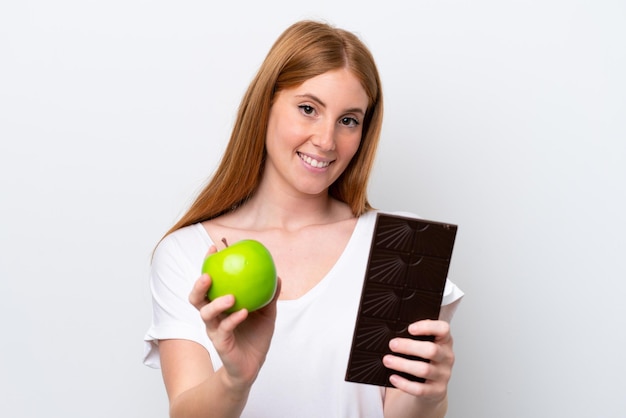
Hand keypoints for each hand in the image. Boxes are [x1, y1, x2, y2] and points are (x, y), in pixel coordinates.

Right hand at [189, 245, 280, 389]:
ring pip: (206, 313)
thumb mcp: (267, 313)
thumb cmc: (256, 336)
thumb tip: (278, 275)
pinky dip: (233, 319)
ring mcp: (214, 329)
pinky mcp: (220, 343)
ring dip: (216, 303)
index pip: (210, 282)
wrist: (252, 366)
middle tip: (208, 274)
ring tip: (230, 296)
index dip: (208, 264)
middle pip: (196, 297)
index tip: (215, 248)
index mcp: (219, 304)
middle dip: (198, 284)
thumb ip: (270, 295)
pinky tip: (243, 312)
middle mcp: (212, 315)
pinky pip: (224, 330)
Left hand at [383, 320, 453, 401]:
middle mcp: (447, 357)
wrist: (431, 385)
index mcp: (444, 341)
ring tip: (388, 360)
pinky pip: (420, 389)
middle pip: (431, 350)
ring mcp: (443, 375)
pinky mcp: (437, 390)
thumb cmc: (423, 359)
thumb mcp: (423, 344)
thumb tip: (393, 331)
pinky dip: (404, 384)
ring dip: (402, 364)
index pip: (443, 329)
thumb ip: (415, 337)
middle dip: (409, 347)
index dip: (427, 327)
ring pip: (424, 370)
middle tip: (392, 345)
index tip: (410, 328)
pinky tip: (393, 378)